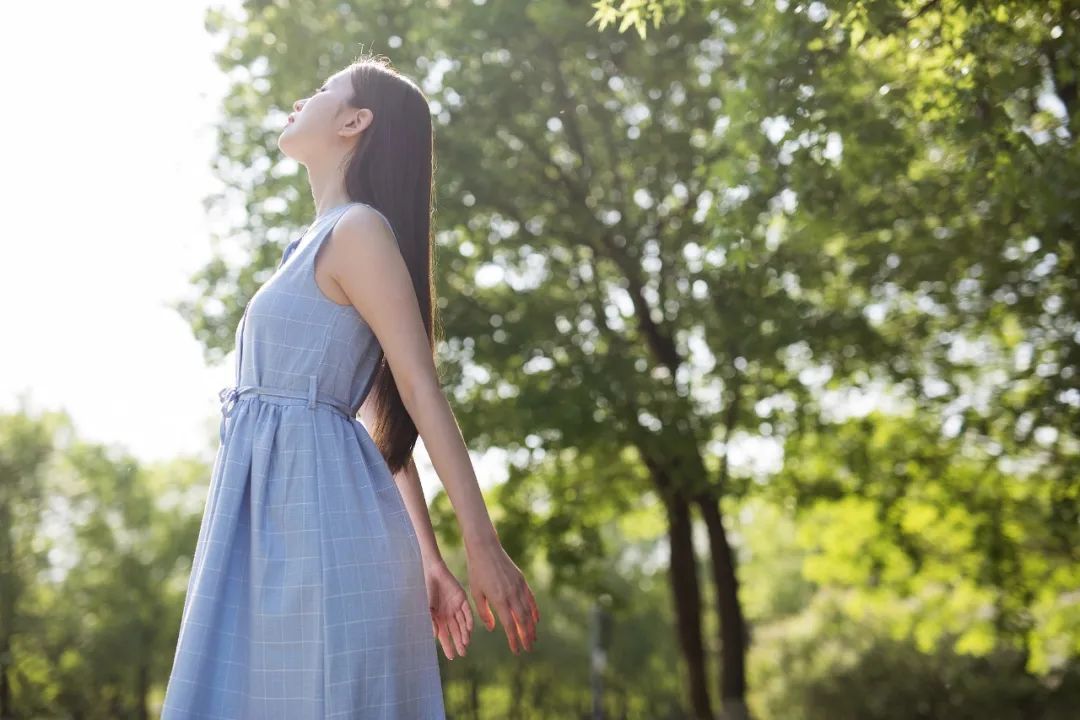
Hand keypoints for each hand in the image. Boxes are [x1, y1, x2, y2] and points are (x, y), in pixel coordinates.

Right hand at [423, 558, 472, 660]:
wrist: (432, 573)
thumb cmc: (426, 590)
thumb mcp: (426, 608)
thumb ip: (431, 621)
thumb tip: (434, 635)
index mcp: (439, 619)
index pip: (445, 636)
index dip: (448, 646)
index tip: (451, 657)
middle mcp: (449, 615)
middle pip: (456, 632)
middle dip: (459, 643)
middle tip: (462, 654)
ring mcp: (456, 607)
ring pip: (463, 624)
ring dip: (465, 633)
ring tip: (466, 643)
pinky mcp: (462, 598)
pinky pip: (467, 611)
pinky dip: (468, 620)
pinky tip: (469, 629)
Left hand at [466, 540, 539, 654]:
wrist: (485, 548)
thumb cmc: (476, 571)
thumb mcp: (476, 593)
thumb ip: (485, 613)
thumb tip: (493, 628)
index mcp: (499, 600)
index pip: (510, 625)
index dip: (514, 640)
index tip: (516, 651)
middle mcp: (511, 594)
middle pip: (523, 621)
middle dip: (526, 636)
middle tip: (529, 648)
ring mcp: (519, 586)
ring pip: (529, 611)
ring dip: (532, 626)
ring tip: (533, 638)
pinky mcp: (522, 580)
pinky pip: (531, 599)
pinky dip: (534, 610)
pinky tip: (536, 619)